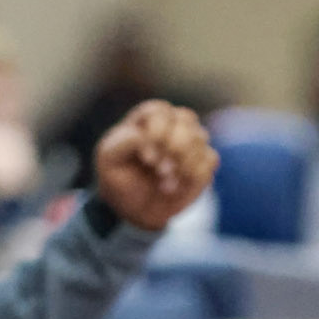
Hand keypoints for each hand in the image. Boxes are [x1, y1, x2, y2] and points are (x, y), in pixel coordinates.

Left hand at [93, 101, 217, 230]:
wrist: (134, 208)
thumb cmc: (119, 177)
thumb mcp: (109, 159)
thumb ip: (124, 142)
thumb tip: (146, 138)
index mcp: (147, 117)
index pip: (159, 111)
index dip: (157, 132)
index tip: (147, 159)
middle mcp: (172, 123)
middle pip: (186, 118)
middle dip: (175, 146)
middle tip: (159, 170)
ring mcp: (191, 141)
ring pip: (200, 137)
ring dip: (183, 164)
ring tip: (164, 184)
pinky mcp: (203, 162)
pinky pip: (210, 159)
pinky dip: (194, 175)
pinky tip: (176, 186)